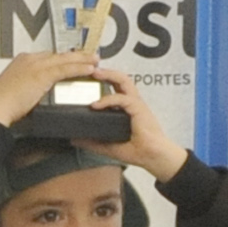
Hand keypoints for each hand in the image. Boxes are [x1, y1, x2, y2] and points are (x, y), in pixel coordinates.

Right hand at [0, 51, 96, 126]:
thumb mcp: (14, 93)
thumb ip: (27, 90)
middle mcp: (29, 59)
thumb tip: (36, 96)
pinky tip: (89, 69)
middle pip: (57, 55)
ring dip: (82, 59)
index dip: (61, 59)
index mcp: (21, 62)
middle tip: (89, 56)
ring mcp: (36, 65)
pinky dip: (79, 68)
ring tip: (95, 60)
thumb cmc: (0, 106)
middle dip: (75, 56)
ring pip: (64, 59)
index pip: (46, 57)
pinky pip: (65, 69)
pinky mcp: (42, 74)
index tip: (71, 60)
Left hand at [78, 66, 187, 180]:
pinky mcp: (138, 109)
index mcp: (127, 107)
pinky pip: (122, 99)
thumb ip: (92, 142)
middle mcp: (132, 102)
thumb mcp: (108, 146)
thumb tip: (74, 139)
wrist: (152, 157)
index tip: (90, 76)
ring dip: (109, 75)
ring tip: (95, 74)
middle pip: (120, 78)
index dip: (105, 78)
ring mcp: (136, 104)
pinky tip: (95, 104)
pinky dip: (107, 100)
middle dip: (106, 71)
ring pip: (124, 81)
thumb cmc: (137, 150)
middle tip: (90, 69)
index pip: (116, 86)